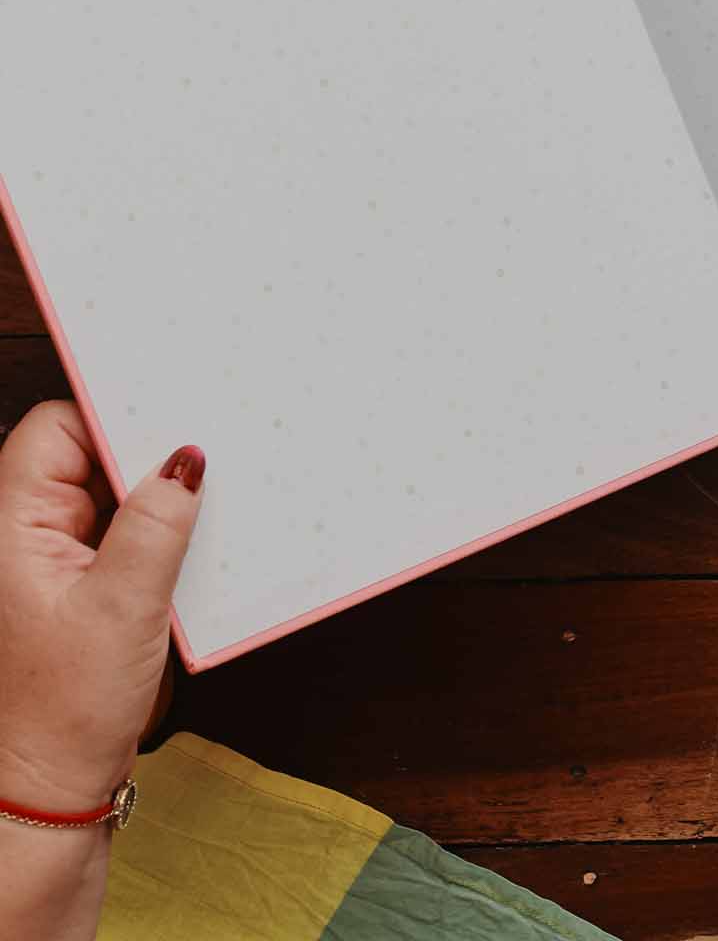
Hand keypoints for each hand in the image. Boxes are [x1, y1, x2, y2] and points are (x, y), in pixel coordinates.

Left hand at [0, 401, 203, 813]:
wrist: (44, 797)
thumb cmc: (64, 714)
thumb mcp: (124, 608)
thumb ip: (157, 522)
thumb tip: (186, 458)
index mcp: (11, 526)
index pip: (57, 428)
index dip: (113, 415)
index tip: (175, 411)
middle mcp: (22, 536)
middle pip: (86, 457)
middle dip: (144, 456)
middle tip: (206, 455)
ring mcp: (49, 563)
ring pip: (109, 496)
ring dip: (155, 500)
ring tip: (206, 502)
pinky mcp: (76, 591)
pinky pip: (120, 536)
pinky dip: (155, 534)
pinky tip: (192, 543)